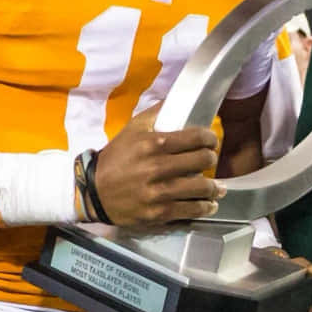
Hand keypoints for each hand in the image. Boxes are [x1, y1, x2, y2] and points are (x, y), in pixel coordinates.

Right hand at [94, 105, 221, 225]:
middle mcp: (157, 167)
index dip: (209, 139)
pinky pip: (191, 210)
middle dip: (211, 159)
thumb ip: (154, 113)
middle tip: (210, 160)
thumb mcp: (131, 129)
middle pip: (201, 161)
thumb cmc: (115, 157)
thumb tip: (175, 99)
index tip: (211, 141)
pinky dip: (204, 207)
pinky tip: (208, 204)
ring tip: (217, 188)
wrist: (94, 191)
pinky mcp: (158, 212)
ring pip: (201, 188)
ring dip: (214, 188)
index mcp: (153, 143)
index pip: (195, 138)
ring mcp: (159, 192)